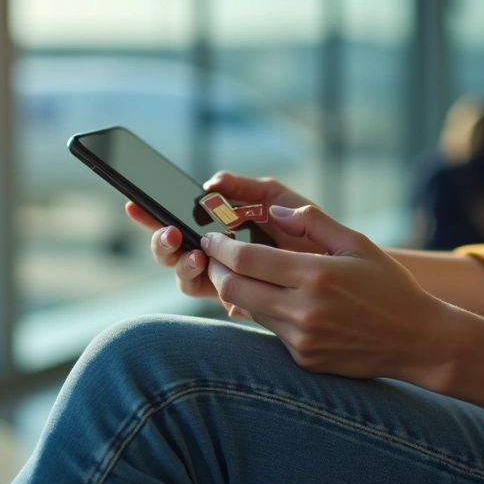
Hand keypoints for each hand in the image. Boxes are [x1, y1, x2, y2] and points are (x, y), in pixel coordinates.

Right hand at [124, 172, 320, 308]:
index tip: (134, 204)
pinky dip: (203, 280)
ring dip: (180, 263)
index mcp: (219, 229)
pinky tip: (207, 266)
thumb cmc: (313, 232)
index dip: (150, 215)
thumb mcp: (282, 200)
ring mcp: (226, 281)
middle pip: (172, 252)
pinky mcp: (241, 301)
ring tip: (192, 253)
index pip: (176, 222)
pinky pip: (211, 294)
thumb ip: (250, 188)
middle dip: (162, 243)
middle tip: (171, 234)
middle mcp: (215, 258)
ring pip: (186, 276)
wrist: (350, 268)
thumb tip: (213, 181)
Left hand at [201, 205, 457, 387]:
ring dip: (236, 290)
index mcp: (316, 276)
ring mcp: (302, 339)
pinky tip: (271, 298)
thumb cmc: (389, 287)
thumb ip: (314, 223)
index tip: (210, 236)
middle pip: (233, 288)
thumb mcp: (357, 244)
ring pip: (247, 309)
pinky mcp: (303, 358)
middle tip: (213, 255)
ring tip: (238, 272)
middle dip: (216, 268)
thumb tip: (275, 210)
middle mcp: (304, 310)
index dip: (220, 246)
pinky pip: (269, 330)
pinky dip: (263, 311)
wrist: (418, 341)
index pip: (246, 259)